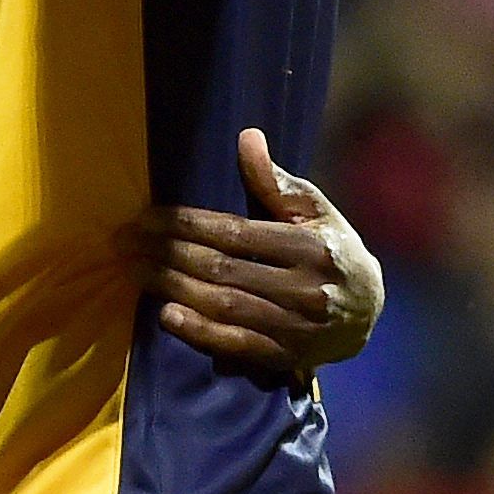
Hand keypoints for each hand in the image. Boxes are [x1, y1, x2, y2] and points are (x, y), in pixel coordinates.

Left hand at [131, 128, 383, 381]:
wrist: (371, 314)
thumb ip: (276, 182)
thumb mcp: (316, 213)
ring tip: (132, 269)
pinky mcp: (287, 356)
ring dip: (171, 286)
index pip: (234, 233)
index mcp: (310, 247)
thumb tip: (247, 137)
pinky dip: (199, 332)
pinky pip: (237, 345)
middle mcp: (306, 289)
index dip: (184, 224)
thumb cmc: (332, 250)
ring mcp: (297, 327)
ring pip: (223, 305)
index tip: (145, 217)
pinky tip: (166, 314)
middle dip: (166, 253)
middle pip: (221, 269)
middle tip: (122, 241)